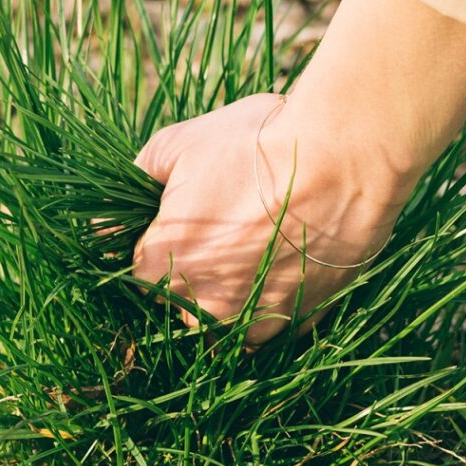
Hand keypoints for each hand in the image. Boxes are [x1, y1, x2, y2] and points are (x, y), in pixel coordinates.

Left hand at [132, 92, 409, 345]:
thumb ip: (138, 176)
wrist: (345, 158)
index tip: (180, 213)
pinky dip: (271, 295)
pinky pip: (270, 319)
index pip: (137, 265)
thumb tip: (120, 197)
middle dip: (191, 266)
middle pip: (179, 297)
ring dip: (230, 290)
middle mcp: (200, 305)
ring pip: (224, 319)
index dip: (157, 236)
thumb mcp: (178, 143)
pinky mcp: (297, 322)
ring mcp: (251, 321)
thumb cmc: (257, 146)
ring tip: (255, 241)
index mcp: (160, 263)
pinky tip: (285, 254)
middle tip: (222, 222)